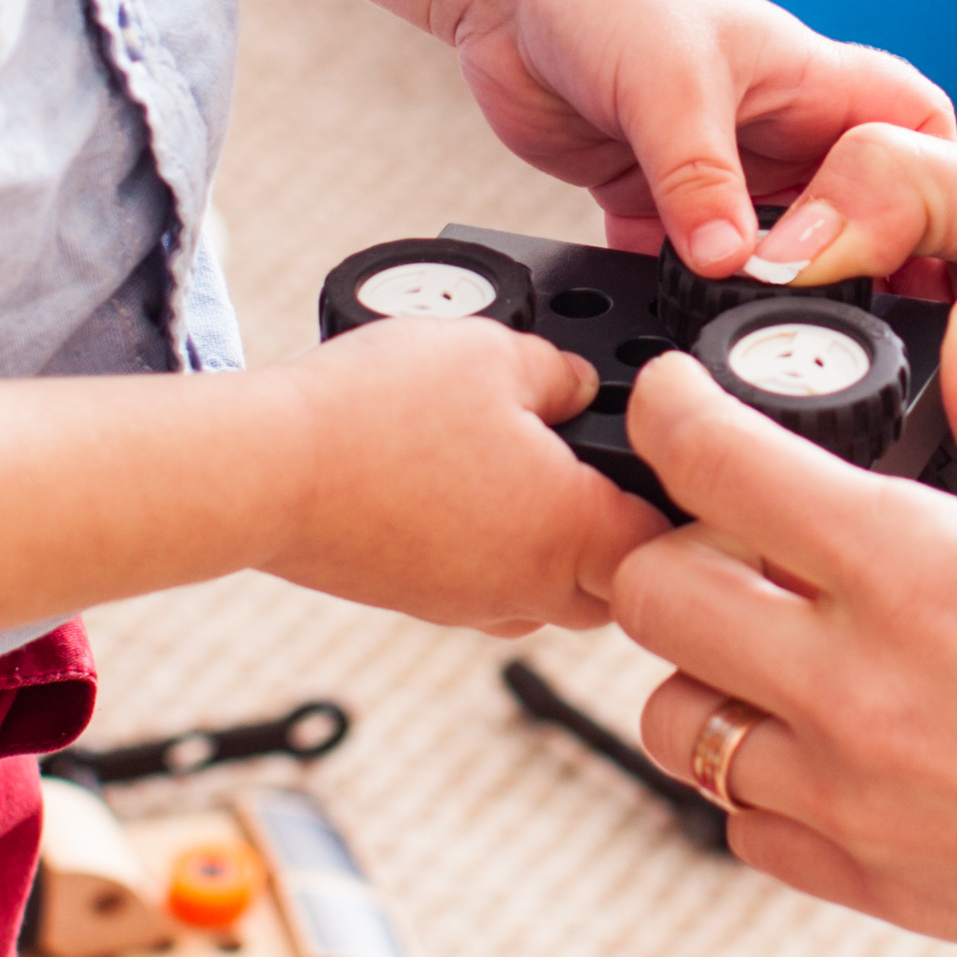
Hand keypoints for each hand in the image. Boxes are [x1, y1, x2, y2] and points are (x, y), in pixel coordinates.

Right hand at [261, 309, 663, 637]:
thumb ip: (564, 372)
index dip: (692, 508)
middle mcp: (530, 588)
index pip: (675, 548)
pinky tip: (475, 494)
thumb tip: (583, 384)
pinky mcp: (420, 601)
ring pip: (554, 596)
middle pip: (622, 588)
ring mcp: (471, 604)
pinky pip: (490, 590)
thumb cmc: (376, 415)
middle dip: (635, 540)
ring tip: (547, 478)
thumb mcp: (496, 351)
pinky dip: (501, 554)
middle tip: (626, 472)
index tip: (687, 468)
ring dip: (566, 552)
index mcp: (573, 534)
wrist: (264, 473)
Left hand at [439, 0, 954, 278]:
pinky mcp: (650, 195)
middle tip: (829, 317)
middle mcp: (772, 131)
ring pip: (763, 248)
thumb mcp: (671, 80)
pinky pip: (678, 261)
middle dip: (842, 264)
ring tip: (748, 328)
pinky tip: (666, 316)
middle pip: (843, 213)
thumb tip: (728, 261)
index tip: (922, 252)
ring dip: (753, 285)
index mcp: (809, 84)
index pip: (913, 132)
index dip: (932, 188)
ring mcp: (712, 168)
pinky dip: (673, 289)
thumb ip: (699, 175)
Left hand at [603, 279, 956, 956]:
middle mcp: (867, 699)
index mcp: (930, 579)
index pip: (716, 468)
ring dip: (714, 665)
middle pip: (654, 598)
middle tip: (748, 526)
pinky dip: (763, 773)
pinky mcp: (885, 892)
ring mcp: (865, 808)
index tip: (685, 398)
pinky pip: (746, 824)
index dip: (677, 410)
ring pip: (678, 722)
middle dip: (676, 541)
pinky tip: (851, 735)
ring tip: (804, 636)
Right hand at [725, 125, 956, 536]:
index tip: (693, 323)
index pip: (774, 282)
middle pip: (786, 387)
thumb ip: (895, 188)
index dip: (730, 301)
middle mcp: (913, 354)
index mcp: (904, 259)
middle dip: (761, 403)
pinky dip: (884, 533)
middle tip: (728, 417)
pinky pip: (904, 539)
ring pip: (833, 469)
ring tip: (783, 477)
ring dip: (815, 473)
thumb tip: (777, 246)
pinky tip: (862, 526)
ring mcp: (946, 443)